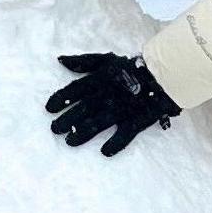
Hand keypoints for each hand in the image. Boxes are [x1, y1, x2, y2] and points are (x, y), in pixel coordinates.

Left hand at [45, 52, 179, 157]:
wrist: (163, 75)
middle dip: (67, 120)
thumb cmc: (131, 68)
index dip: (61, 99)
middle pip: (83, 109)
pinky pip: (124, 134)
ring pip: (98, 123)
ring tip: (69, 142)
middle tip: (55, 129)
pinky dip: (115, 144)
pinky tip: (104, 152)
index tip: (49, 109)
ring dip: (82, 134)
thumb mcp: (106, 60)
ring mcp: (122, 109)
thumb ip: (84, 62)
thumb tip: (60, 60)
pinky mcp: (136, 120)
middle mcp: (108, 95)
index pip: (75, 90)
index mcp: (100, 80)